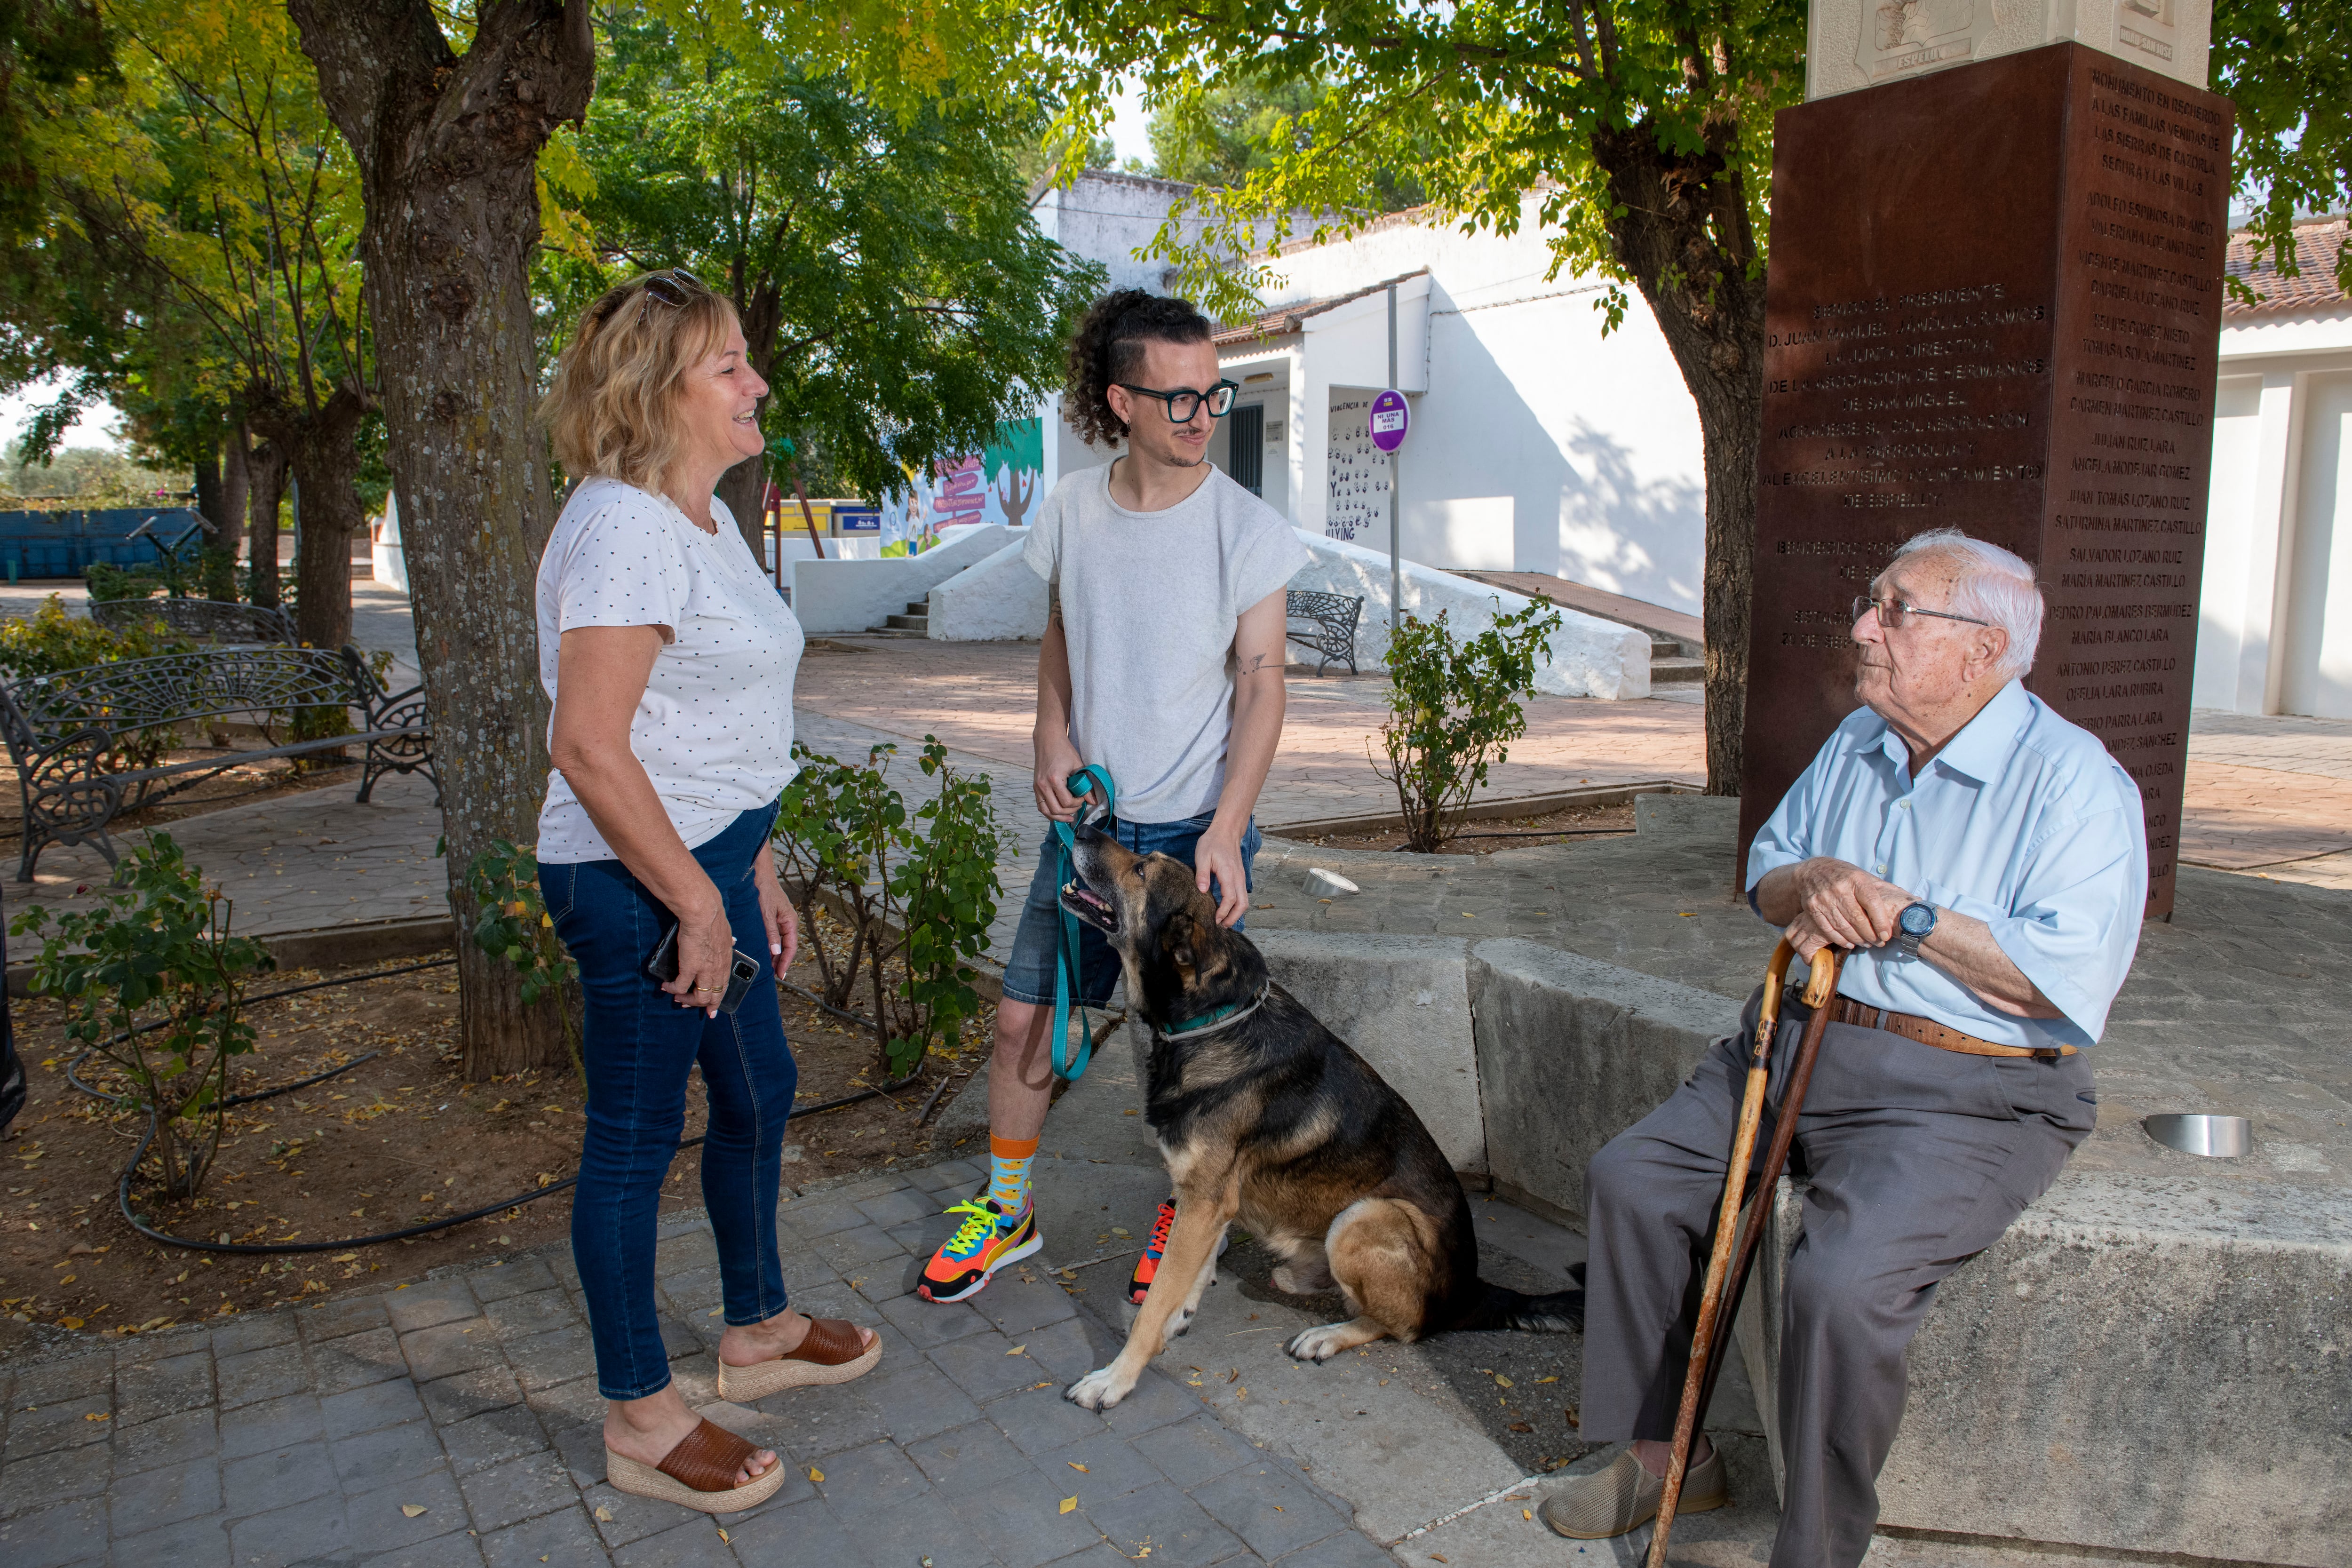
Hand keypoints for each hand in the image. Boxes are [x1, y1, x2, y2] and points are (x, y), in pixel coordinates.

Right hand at [664, 892, 732, 1017]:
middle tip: (688, 1006)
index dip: (717, 1000)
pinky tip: (666, 987)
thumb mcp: (726, 934)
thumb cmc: (713, 920)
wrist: (704, 914)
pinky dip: (673, 989)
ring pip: (699, 997)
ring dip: (686, 1000)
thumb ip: (727, 942)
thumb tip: (732, 941)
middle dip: (701, 1005)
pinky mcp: (689, 968)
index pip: (723, 987)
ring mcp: (704, 971)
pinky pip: (680, 987)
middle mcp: (718, 970)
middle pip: (713, 997)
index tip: (711, 1009)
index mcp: (726, 963)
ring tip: (677, 998)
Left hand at [753, 851, 797, 975]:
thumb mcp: (767, 915)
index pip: (791, 947)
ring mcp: (783, 920)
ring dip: (777, 955)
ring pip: (782, 942)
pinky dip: (773, 946)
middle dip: (782, 961)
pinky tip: (768, 952)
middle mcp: (789, 922)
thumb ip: (771, 934)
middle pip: (788, 946)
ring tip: (771, 967)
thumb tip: (775, 952)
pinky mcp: (776, 918)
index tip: (781, 974)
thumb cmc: (765, 891)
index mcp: (790, 921)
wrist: (760, 875)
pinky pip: (777, 936)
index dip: (786, 962)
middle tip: (776, 975)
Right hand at [1034, 733, 1085, 821]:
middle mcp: (1043, 785)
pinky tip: (1058, 814)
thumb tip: (1093, 801)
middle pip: (1056, 809)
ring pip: (1046, 811)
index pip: (1067, 801)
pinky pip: (1040, 806)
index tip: (1083, 798)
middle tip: (1078, 806)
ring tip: (1069, 817)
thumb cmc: (1063, 750)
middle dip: (1070, 812)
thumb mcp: (1078, 765)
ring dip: (1059, 817)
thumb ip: (1086, 785)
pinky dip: (1049, 813)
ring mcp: (1037, 787)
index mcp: (1054, 779)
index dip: (1078, 803)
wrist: (1048, 740)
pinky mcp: (1035, 787)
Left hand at [1193, 827, 1250, 927]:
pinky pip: (1242, 895)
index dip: (1223, 912)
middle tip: (1221, 926)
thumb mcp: (1202, 856)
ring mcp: (1241, 877)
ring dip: (1236, 913)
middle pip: (1242, 904)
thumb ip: (1202, 874)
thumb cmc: (1212, 842)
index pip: (1230, 899)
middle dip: (1233, 918)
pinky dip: (1237, 905)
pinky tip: (1227, 908)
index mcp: (1228, 873)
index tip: (1214, 920)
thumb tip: (1202, 891)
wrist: (1227, 831)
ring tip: (1224, 921)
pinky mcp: (1240, 876)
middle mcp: (1238, 877)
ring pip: (1244, 901)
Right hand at [1786, 856, 1911, 953]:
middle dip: (1870, 935)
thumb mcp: (1865, 876)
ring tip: (1866, 943)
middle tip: (1878, 943)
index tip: (1886, 936)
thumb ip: (1884, 889)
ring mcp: (1824, 898)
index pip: (1872, 903)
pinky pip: (1828, 929)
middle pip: (1857, 919)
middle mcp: (1839, 888)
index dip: (1880, 922)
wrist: (1813, 871)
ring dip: (1857, 940)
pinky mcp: (1813, 908)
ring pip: (1843, 926)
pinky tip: (1849, 943)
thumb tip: (1913, 900)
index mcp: (1857, 880)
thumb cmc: (1845, 875)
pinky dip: (1840, 939)